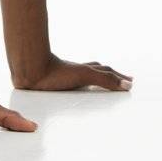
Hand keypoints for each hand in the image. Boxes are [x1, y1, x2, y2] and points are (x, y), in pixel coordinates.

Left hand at [13, 52, 132, 91]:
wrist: (32, 72)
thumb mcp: (86, 76)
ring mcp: (69, 78)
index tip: (130, 81)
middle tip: (123, 80)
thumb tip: (127, 85)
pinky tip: (75, 90)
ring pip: (87, 77)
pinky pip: (74, 85)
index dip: (119, 78)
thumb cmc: (56, 73)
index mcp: (88, 70)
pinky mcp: (57, 85)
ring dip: (98, 79)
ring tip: (103, 83)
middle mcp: (80, 72)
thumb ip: (106, 80)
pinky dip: (80, 87)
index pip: (108, 73)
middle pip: (100, 72)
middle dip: (112, 76)